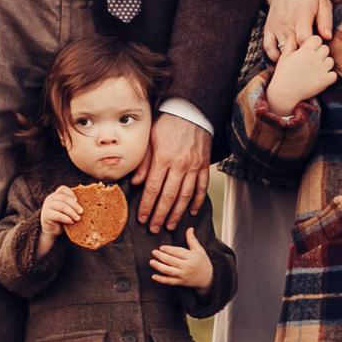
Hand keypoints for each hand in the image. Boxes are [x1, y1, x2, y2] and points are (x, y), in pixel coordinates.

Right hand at [36, 185, 82, 249]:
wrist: (50, 230)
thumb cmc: (61, 219)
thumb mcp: (65, 210)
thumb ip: (70, 205)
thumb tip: (83, 205)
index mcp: (55, 195)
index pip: (62, 189)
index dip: (71, 193)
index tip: (77, 200)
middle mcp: (50, 199)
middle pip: (64, 198)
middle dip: (74, 205)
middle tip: (81, 211)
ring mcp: (47, 207)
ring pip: (61, 206)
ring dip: (71, 212)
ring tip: (78, 218)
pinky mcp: (46, 216)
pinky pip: (58, 215)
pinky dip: (66, 218)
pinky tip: (71, 222)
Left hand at [136, 114, 210, 232]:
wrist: (190, 112)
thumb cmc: (166, 125)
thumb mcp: (149, 139)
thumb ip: (143, 162)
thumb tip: (136, 182)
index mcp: (163, 158)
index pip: (153, 188)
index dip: (147, 206)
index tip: (142, 218)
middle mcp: (180, 165)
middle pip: (169, 196)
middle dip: (160, 215)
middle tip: (154, 228)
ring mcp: (194, 166)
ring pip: (186, 196)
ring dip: (177, 213)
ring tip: (170, 225)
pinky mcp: (204, 165)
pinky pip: (202, 187)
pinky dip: (197, 201)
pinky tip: (192, 212)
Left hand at [150, 226, 214, 291]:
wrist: (209, 279)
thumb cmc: (203, 263)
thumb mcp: (199, 250)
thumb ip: (192, 240)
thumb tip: (189, 229)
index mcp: (192, 257)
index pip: (178, 252)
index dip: (169, 250)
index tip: (161, 248)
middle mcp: (187, 266)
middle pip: (171, 261)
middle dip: (161, 256)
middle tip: (154, 252)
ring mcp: (183, 275)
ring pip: (168, 271)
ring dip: (159, 266)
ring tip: (152, 262)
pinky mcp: (181, 282)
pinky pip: (169, 281)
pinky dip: (161, 279)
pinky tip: (154, 276)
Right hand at [263, 0, 338, 60]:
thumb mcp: (323, 2)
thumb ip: (326, 20)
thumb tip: (327, 37)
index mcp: (301, 14)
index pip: (304, 38)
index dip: (312, 48)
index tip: (318, 50)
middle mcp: (286, 21)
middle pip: (293, 47)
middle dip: (303, 56)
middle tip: (312, 57)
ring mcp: (276, 26)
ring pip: (281, 49)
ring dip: (291, 56)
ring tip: (301, 58)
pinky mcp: (268, 28)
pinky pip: (268, 47)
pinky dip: (275, 55)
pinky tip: (286, 57)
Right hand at [267, 34, 338, 113]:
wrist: (284, 93)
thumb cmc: (283, 74)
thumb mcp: (285, 56)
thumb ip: (290, 42)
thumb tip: (291, 30)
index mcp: (304, 51)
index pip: (317, 39)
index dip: (314, 43)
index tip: (309, 49)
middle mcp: (314, 58)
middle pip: (326, 48)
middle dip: (320, 52)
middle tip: (312, 60)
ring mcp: (321, 70)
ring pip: (331, 60)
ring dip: (325, 64)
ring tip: (316, 69)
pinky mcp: (325, 81)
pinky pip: (334, 74)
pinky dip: (329, 76)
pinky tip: (320, 78)